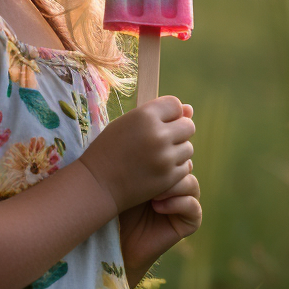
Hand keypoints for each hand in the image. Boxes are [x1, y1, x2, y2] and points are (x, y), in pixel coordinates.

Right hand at [78, 96, 194, 214]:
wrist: (98, 184)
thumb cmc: (110, 149)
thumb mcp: (127, 123)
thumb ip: (157, 114)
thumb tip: (190, 109)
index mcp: (145, 116)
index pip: (176, 105)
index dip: (170, 113)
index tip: (160, 122)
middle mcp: (158, 134)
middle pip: (188, 126)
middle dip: (178, 131)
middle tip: (162, 139)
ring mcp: (165, 157)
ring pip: (188, 147)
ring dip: (177, 150)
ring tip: (158, 155)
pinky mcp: (169, 177)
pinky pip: (185, 166)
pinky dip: (175, 167)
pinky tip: (158, 168)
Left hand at [119, 156, 200, 285]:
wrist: (119, 240)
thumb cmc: (119, 207)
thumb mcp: (129, 179)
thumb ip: (141, 159)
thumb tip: (148, 135)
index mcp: (166, 171)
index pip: (175, 153)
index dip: (163, 155)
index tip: (143, 159)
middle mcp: (178, 185)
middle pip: (185, 165)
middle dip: (168, 170)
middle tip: (149, 177)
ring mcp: (185, 202)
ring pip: (191, 184)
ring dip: (172, 187)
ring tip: (152, 195)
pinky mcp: (189, 222)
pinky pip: (193, 206)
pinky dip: (177, 204)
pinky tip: (157, 207)